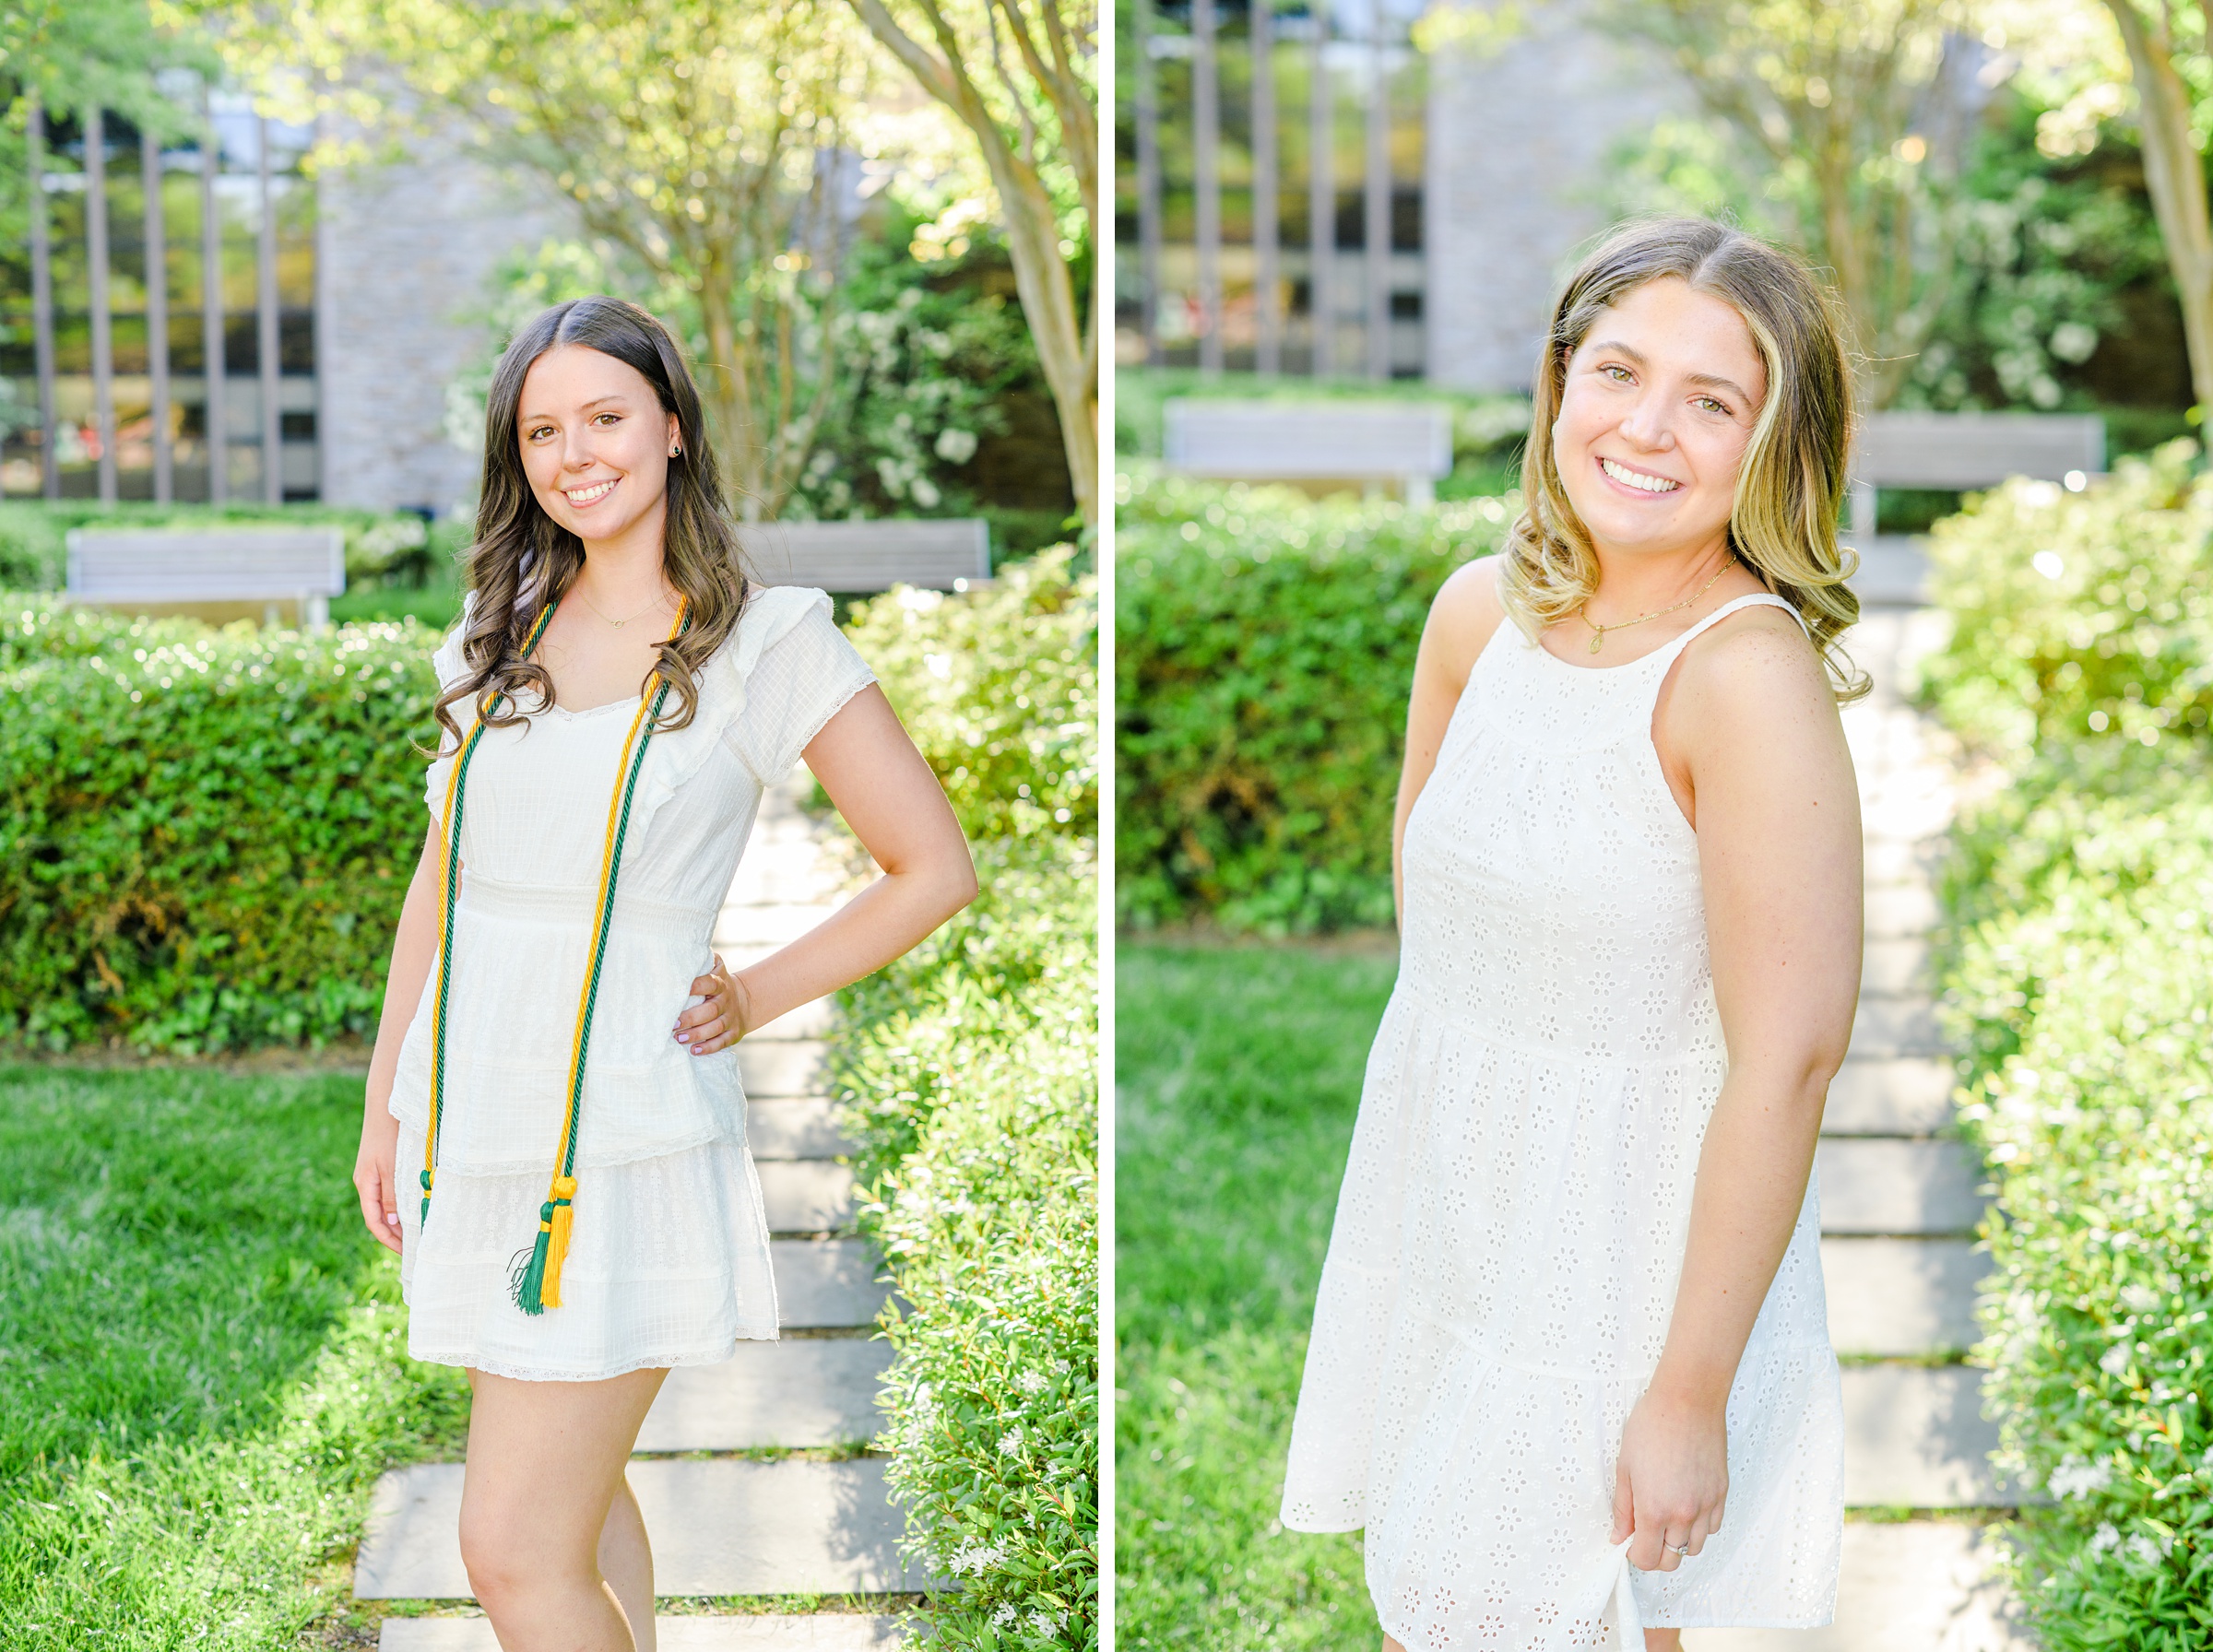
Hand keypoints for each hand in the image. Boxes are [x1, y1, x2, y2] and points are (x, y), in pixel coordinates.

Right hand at [353, 1103, 403, 1254]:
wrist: (385, 1104)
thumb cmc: (387, 1134)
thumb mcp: (390, 1166)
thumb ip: (391, 1193)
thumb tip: (391, 1222)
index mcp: (365, 1185)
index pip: (375, 1222)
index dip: (389, 1239)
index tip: (407, 1252)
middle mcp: (368, 1182)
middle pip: (380, 1216)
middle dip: (396, 1233)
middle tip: (416, 1246)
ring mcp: (375, 1173)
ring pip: (387, 1204)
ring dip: (401, 1219)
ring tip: (420, 1231)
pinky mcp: (384, 1165)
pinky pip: (392, 1191)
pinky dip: (403, 1203)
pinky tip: (418, 1206)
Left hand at [673, 953, 751, 1054]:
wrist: (743, 1000)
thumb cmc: (716, 984)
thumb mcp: (714, 969)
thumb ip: (701, 961)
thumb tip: (679, 951)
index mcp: (720, 983)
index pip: (710, 983)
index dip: (696, 987)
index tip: (680, 991)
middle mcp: (726, 1000)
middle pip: (711, 1010)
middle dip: (692, 1018)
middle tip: (673, 1023)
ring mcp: (731, 1018)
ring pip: (716, 1028)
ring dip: (697, 1034)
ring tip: (679, 1039)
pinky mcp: (733, 1033)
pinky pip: (723, 1042)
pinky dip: (709, 1048)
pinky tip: (694, 1051)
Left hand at [1610, 1386, 1728, 1572]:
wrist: (1687, 1402)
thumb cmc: (1650, 1427)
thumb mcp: (1625, 1467)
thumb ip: (1622, 1509)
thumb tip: (1619, 1538)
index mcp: (1655, 1509)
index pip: (1648, 1559)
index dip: (1635, 1556)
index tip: (1629, 1543)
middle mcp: (1684, 1515)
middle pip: (1672, 1561)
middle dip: (1656, 1554)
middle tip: (1645, 1534)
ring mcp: (1706, 1506)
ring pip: (1694, 1548)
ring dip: (1678, 1542)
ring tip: (1666, 1519)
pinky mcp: (1721, 1494)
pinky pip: (1713, 1527)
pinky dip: (1699, 1527)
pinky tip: (1686, 1508)